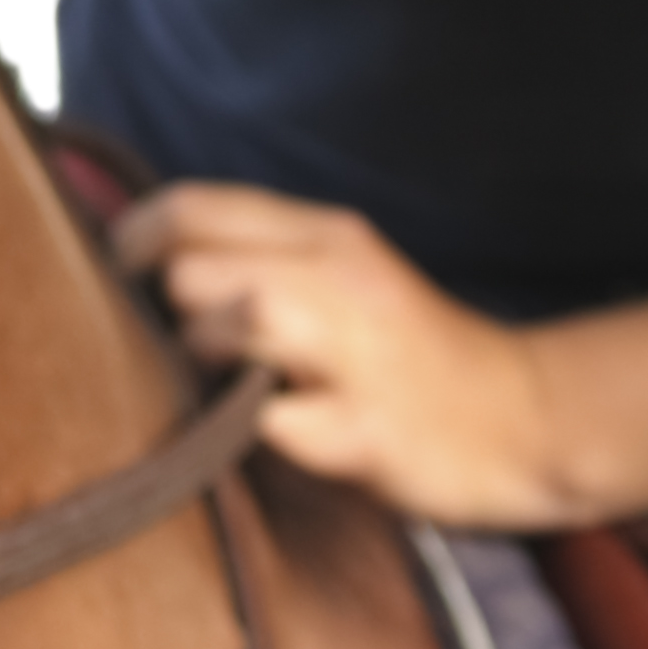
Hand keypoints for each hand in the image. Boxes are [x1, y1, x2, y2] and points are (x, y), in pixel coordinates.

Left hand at [110, 183, 601, 529]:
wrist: (529, 421)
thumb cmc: (414, 356)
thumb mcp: (346, 277)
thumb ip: (263, 258)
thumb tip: (148, 264)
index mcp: (329, 235)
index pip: (190, 208)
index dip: (130, 245)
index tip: (118, 285)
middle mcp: (342, 280)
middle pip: (195, 266)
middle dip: (162, 312)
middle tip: (172, 350)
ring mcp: (358, 356)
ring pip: (238, 319)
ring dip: (206, 358)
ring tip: (221, 389)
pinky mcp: (368, 432)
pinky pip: (276, 424)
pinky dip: (251, 434)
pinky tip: (262, 441)